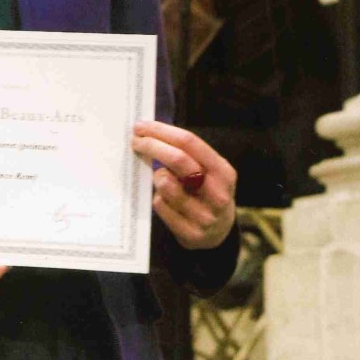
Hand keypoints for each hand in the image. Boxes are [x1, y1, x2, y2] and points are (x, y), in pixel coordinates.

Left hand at [132, 120, 237, 249]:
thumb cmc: (205, 192)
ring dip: (156, 175)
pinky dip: (156, 197)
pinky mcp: (191, 233)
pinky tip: (162, 198)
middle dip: (151, 146)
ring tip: (159, 177)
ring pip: (165, 183)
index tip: (141, 126)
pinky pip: (160, 205)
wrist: (219, 233)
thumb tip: (149, 133)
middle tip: (136, 141)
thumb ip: (186, 154)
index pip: (189, 142)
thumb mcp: (208, 172)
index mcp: (223, 172)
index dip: (161, 131)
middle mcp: (218, 194)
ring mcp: (205, 216)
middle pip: (177, 159)